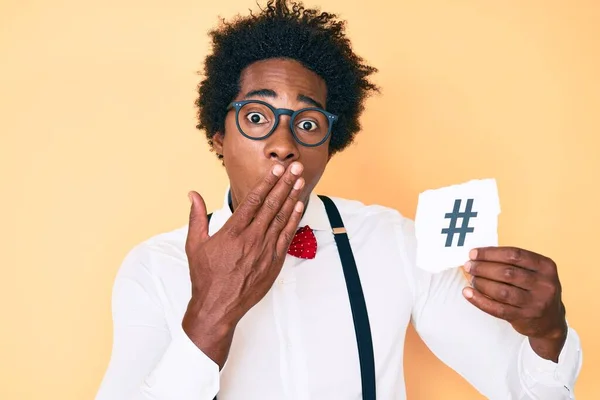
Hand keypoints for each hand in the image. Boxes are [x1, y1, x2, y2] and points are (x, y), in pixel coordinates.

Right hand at [182, 162, 305, 367]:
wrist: (218, 307)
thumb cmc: (205, 276)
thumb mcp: (195, 244)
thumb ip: (196, 217)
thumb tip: (193, 194)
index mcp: (233, 231)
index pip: (254, 200)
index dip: (267, 182)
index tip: (277, 168)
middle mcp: (252, 238)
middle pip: (272, 204)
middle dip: (285, 183)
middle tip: (295, 167)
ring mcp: (265, 250)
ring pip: (282, 218)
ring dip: (292, 197)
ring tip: (300, 180)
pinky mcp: (274, 262)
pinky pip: (287, 236)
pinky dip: (294, 220)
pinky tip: (299, 206)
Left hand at [462, 246, 567, 361]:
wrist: (550, 321)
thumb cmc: (534, 289)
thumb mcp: (534, 272)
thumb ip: (512, 262)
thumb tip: (478, 256)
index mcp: (546, 266)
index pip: (514, 255)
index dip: (490, 253)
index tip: (473, 253)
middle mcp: (544, 284)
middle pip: (507, 272)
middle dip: (483, 267)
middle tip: (469, 266)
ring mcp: (536, 303)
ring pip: (502, 291)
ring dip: (481, 283)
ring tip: (471, 278)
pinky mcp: (525, 318)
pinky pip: (497, 309)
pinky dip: (479, 300)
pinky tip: (468, 293)